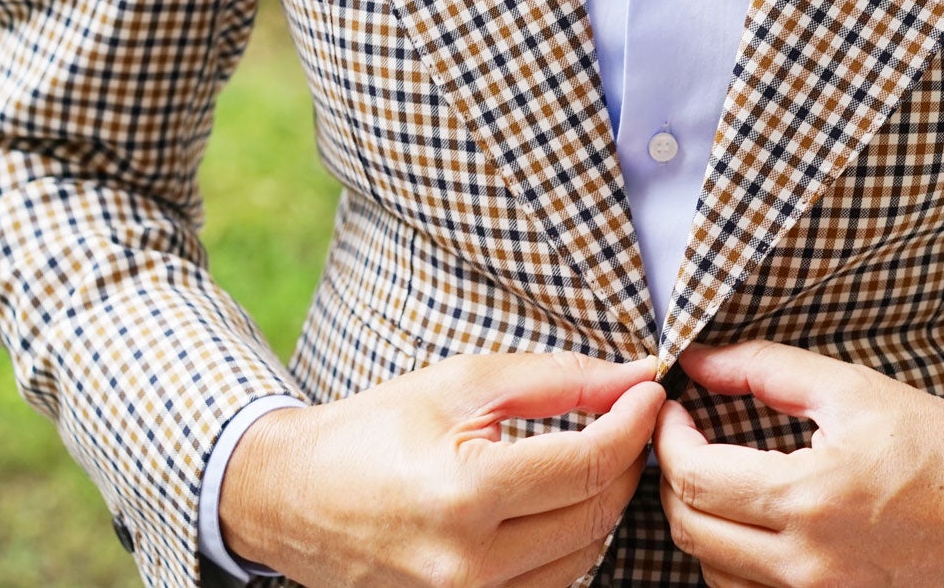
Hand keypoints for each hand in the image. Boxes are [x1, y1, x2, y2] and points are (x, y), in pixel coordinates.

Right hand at [219, 351, 664, 587]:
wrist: (293, 497)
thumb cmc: (377, 429)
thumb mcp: (466, 384)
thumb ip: (561, 380)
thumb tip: (637, 377)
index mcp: (464, 493)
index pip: (589, 464)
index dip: (633, 422)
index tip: (650, 391)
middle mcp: (467, 564)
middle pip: (595, 514)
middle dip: (625, 459)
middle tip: (626, 417)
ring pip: (584, 557)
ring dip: (600, 503)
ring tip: (590, 456)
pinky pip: (552, 586)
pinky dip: (570, 542)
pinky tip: (558, 503)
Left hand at [654, 341, 943, 587]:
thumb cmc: (940, 448)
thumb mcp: (854, 391)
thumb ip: (767, 370)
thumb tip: (698, 360)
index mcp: (809, 497)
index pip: (693, 476)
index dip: (668, 437)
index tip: (675, 410)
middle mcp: (807, 561)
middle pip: (689, 529)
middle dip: (672, 477)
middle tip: (687, 439)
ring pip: (710, 570)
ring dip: (699, 520)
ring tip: (718, 477)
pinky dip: (730, 560)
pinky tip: (749, 522)